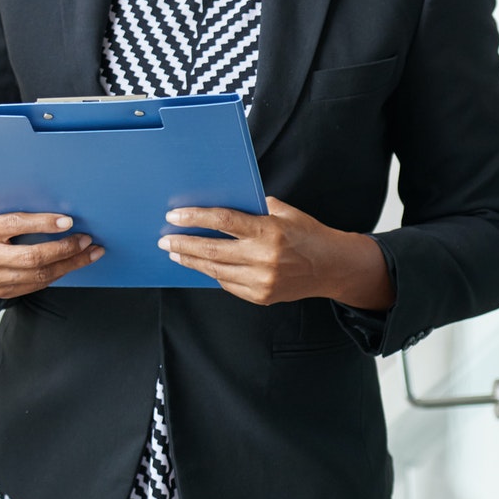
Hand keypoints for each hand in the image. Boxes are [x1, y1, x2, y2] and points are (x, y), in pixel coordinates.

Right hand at [0, 201, 102, 299]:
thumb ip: (17, 206)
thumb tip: (58, 205)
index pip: (15, 225)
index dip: (44, 224)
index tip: (69, 222)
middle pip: (30, 257)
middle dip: (64, 249)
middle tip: (86, 241)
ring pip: (37, 275)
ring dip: (68, 265)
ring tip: (89, 254)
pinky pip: (34, 285)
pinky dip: (56, 274)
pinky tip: (70, 264)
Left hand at [160, 197, 394, 308]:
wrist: (333, 267)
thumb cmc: (307, 234)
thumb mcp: (284, 212)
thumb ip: (253, 208)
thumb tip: (218, 202)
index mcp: (269, 231)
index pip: (222, 222)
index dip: (194, 218)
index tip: (174, 217)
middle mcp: (264, 257)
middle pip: (211, 250)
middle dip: (183, 244)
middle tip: (165, 239)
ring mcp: (262, 280)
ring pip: (215, 270)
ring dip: (191, 261)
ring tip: (175, 253)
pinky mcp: (261, 296)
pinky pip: (227, 284)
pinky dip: (212, 273)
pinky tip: (201, 265)